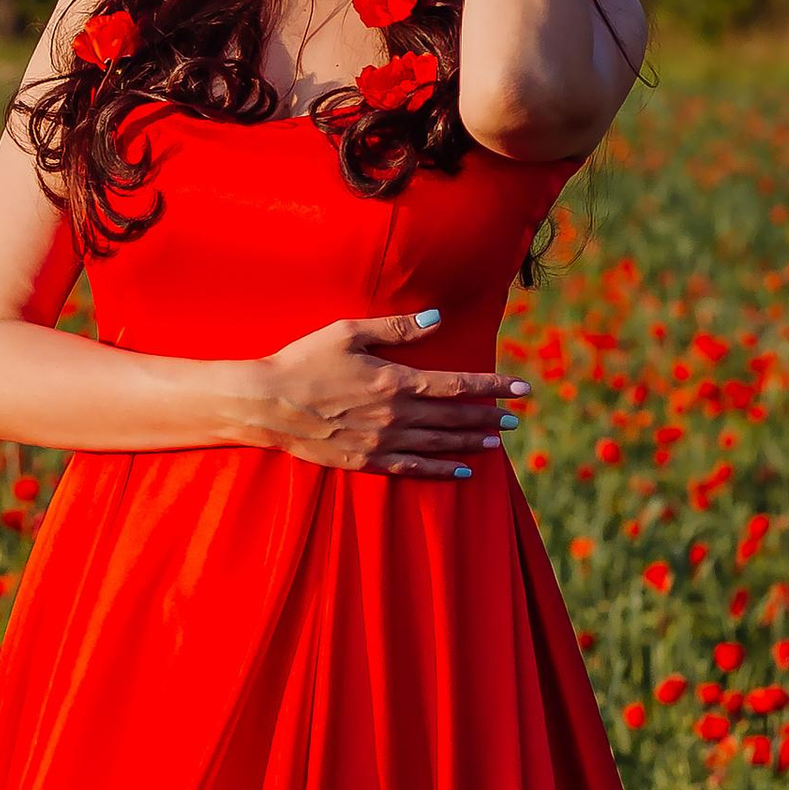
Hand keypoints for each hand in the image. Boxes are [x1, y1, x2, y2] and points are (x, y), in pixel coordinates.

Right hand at [252, 311, 530, 477]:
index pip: (457, 384)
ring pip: (440, 443)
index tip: (522, 389)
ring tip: (497, 441)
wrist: (267, 403)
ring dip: (472, 442)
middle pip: (454, 417)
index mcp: (395, 381)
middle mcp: (395, 415)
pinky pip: (413, 467)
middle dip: (488, 417)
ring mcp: (382, 442)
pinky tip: (462, 470)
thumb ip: (397, 328)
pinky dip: (441, 469)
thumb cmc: (305, 361)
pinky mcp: (366, 461)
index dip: (493, 386)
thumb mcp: (349, 333)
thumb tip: (438, 319)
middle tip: (514, 419)